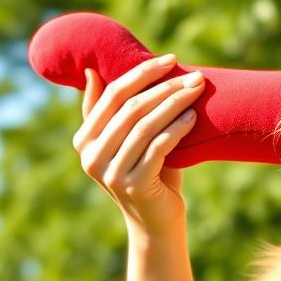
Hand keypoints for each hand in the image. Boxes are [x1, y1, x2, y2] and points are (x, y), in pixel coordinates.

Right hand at [72, 54, 204, 233]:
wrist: (156, 220)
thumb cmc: (147, 171)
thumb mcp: (127, 139)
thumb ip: (110, 111)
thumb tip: (91, 70)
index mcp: (83, 139)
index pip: (112, 94)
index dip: (142, 73)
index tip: (170, 59)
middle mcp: (90, 156)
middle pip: (131, 108)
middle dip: (165, 87)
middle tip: (194, 76)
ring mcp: (110, 172)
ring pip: (145, 126)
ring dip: (175, 104)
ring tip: (196, 92)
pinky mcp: (133, 185)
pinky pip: (158, 147)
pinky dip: (177, 129)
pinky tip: (193, 117)